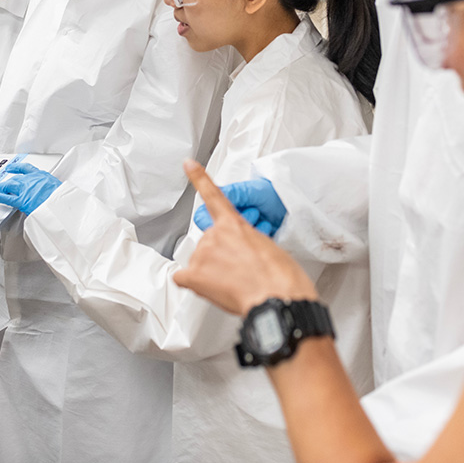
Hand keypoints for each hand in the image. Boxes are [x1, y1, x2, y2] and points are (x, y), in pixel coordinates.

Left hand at [0, 160, 60, 214]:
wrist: (63, 205)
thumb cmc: (63, 198)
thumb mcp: (58, 188)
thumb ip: (50, 188)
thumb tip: (50, 193)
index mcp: (42, 175)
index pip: (26, 169)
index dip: (16, 168)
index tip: (11, 168)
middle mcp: (31, 180)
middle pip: (15, 178)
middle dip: (6, 182)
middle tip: (0, 184)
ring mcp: (25, 189)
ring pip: (8, 186)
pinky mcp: (21, 200)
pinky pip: (4, 197)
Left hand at [173, 160, 317, 315]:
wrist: (278, 297)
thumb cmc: (281, 276)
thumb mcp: (268, 245)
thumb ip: (246, 241)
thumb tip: (239, 253)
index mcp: (235, 224)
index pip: (213, 195)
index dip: (199, 178)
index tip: (188, 165)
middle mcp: (215, 235)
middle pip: (208, 241)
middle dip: (220, 255)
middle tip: (240, 270)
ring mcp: (203, 254)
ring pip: (199, 261)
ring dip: (212, 271)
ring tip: (235, 283)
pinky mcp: (195, 276)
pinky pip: (182, 277)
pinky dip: (193, 283)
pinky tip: (209, 288)